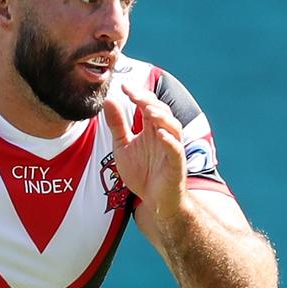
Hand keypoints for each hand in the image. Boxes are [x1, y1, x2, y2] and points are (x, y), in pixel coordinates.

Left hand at [102, 82, 188, 218]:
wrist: (155, 202)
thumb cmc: (142, 173)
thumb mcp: (122, 147)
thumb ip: (117, 125)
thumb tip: (108, 100)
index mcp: (152, 129)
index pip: (148, 105)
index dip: (138, 94)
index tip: (123, 86)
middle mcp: (165, 135)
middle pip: (161, 111)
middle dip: (148, 100)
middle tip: (132, 93)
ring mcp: (173, 148)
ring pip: (173, 126)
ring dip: (161, 116)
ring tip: (147, 109)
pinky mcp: (177, 164)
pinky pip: (176, 149)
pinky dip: (169, 140)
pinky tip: (158, 133)